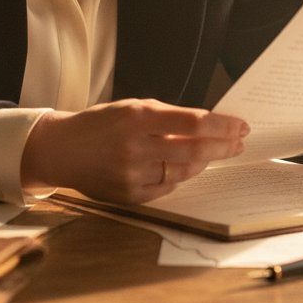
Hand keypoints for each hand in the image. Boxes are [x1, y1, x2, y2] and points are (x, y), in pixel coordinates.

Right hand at [20, 98, 248, 203]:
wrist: (62, 150)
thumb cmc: (101, 124)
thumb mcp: (131, 107)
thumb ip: (166, 116)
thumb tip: (206, 124)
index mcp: (138, 117)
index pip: (193, 123)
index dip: (222, 126)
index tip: (240, 125)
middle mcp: (136, 146)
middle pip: (195, 150)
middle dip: (223, 146)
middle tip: (239, 141)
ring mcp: (133, 174)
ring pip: (184, 171)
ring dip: (205, 161)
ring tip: (216, 152)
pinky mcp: (130, 196)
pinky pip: (167, 188)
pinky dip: (180, 176)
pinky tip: (188, 166)